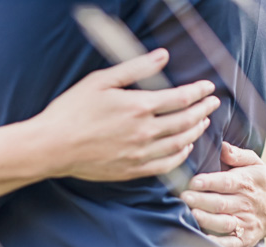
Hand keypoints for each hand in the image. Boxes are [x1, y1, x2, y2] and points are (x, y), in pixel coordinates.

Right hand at [34, 48, 220, 181]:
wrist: (52, 146)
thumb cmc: (72, 111)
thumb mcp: (101, 81)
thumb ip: (136, 69)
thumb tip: (163, 57)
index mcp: (138, 107)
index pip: (181, 98)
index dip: (198, 92)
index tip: (208, 87)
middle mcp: (144, 132)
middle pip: (186, 121)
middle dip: (203, 110)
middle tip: (212, 103)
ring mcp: (140, 154)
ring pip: (180, 144)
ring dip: (196, 132)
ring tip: (203, 123)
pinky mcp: (133, 170)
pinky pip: (167, 165)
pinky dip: (181, 156)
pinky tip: (185, 148)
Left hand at [181, 142, 265, 246]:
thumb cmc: (256, 182)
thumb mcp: (254, 163)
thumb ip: (238, 155)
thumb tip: (222, 146)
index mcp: (246, 182)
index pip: (227, 182)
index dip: (210, 182)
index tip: (193, 182)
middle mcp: (246, 204)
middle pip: (221, 203)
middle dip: (202, 201)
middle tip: (184, 197)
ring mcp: (245, 223)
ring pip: (224, 223)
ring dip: (207, 220)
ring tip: (191, 215)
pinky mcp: (244, 240)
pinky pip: (231, 243)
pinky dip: (218, 243)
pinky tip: (204, 239)